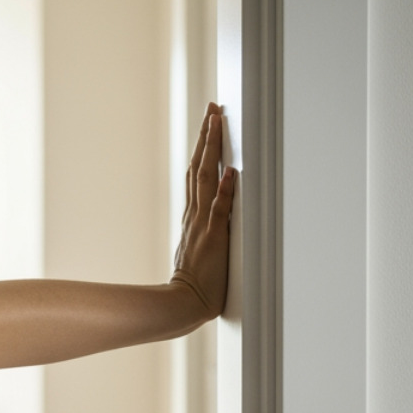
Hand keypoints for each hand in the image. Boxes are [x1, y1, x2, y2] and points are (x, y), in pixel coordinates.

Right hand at [171, 102, 236, 317]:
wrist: (182, 304)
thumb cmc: (192, 283)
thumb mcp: (196, 250)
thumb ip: (203, 229)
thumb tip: (213, 211)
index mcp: (192, 217)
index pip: (197, 173)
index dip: (203, 146)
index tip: (209, 121)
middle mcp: (195, 215)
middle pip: (200, 167)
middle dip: (207, 136)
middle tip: (213, 109)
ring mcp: (203, 225)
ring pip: (206, 180)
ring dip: (213, 151)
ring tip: (218, 124)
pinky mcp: (214, 238)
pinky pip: (219, 210)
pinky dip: (225, 190)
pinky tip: (231, 171)